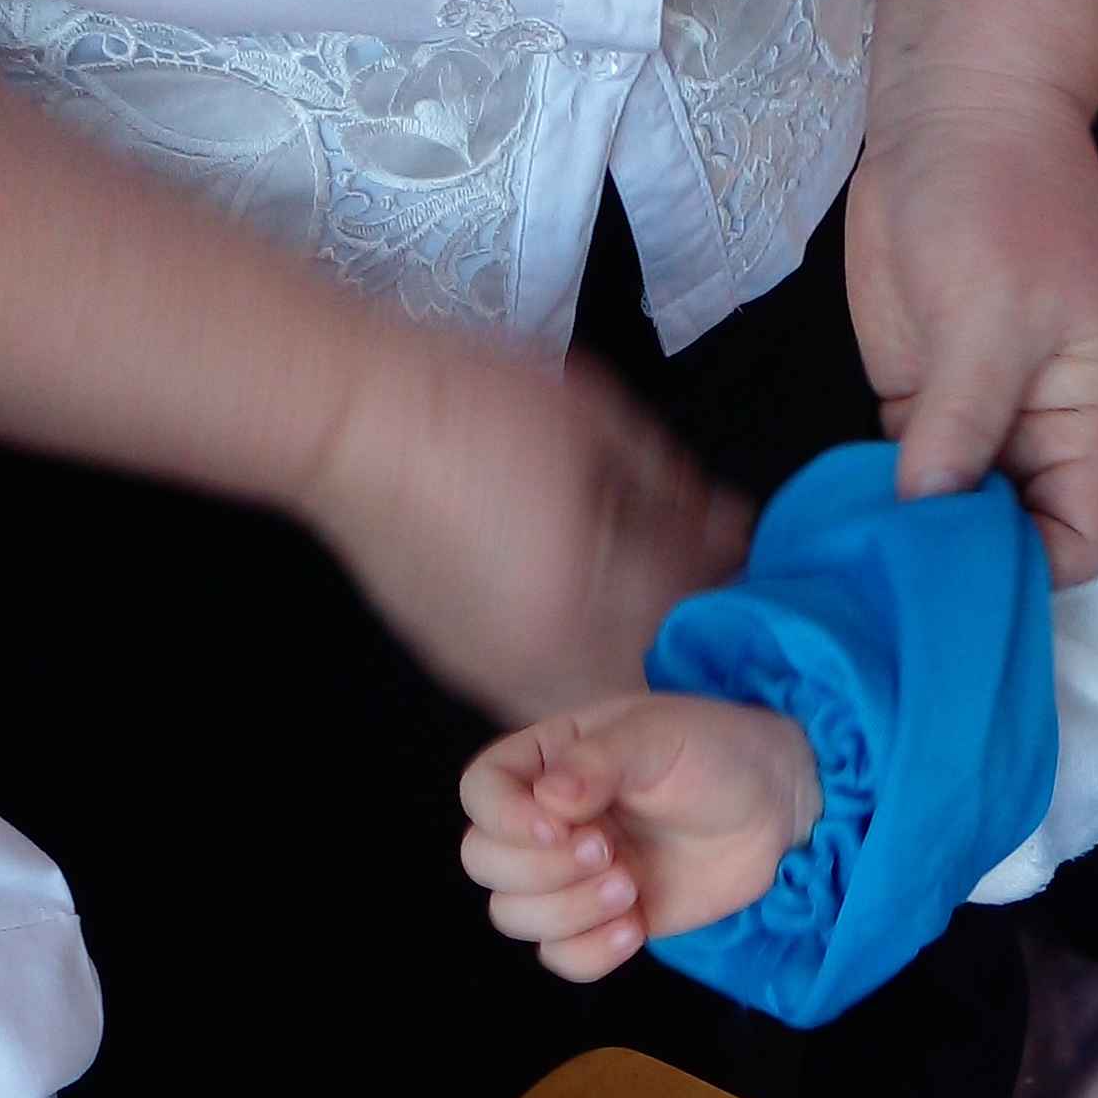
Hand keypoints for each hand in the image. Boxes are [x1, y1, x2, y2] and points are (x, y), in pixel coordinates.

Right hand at [303, 328, 749, 721]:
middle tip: (721, 592)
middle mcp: (538, 660)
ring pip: (599, 694)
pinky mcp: (463, 664)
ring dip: (639, 661)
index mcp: (580, 603)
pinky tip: (598, 620)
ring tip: (661, 605)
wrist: (345, 419)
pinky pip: (549, 687)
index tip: (753, 563)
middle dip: (692, 637)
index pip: (689, 620)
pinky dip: (589, 664)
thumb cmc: (463, 403)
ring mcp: (493, 671)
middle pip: (650, 674)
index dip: (733, 591)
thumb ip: (668, 487)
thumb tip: (727, 531)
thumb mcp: (592, 421)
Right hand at [460, 694, 822, 978]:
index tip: (560, 825)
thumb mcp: (657, 735)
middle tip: (608, 853)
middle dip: (540, 869)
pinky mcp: (604, 921)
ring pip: (513, 916)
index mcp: (547, 762)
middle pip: (484, 862)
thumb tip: (548, 800)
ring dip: (566, 911)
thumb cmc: (715, 752)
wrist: (776, 808)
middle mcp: (547, 821)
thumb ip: (597, 762)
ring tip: (629, 887)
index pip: (479, 792)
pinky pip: (560, 958)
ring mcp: (572, 876)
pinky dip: (588, 953)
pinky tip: (634, 929)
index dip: (503, 818)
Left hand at [847, 76, 1097, 586]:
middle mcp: (1043, 443)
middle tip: (886, 590)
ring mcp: (980, 430)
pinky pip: (906, 485)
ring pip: (955, 522)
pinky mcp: (922, 412)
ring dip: (910, 543)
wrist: (953, 117)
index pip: (1082, 543)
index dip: (1031, 572)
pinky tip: (835, 526)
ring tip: (853, 570)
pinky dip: (877, 507)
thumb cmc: (1000, 202)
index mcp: (1095, 425)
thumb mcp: (987, 317)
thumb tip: (929, 521)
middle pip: (1016, 546)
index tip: (956, 579)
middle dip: (961, 569)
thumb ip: (962, 425)